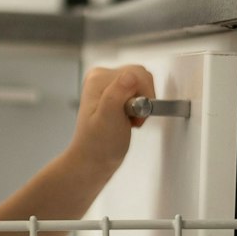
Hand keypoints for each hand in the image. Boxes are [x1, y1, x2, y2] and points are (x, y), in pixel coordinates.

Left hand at [65, 64, 155, 181]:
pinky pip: (139, 93)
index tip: (134, 114)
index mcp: (99, 78)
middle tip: (132, 119)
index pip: (137, 73)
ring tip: (129, 121)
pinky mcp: (116, 94)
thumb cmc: (98, 145)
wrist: (92, 161)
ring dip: (142, 105)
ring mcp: (109, 86)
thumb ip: (117, 93)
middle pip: (141, 77)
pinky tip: (128, 120)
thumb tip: (131, 75)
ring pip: (142, 85)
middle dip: (144, 100)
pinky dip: (139, 109)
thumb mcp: (108, 118)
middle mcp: (102, 77)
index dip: (143, 96)